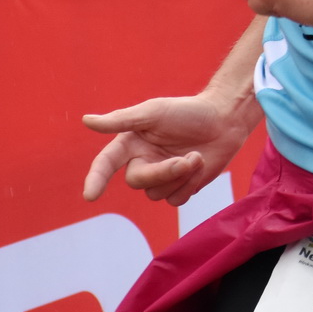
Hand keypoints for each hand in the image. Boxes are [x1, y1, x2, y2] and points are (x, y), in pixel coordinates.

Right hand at [83, 93, 259, 204]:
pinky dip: (190, 184)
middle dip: (162, 173)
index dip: (96, 179)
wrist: (225, 120)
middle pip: (137, 182)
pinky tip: (201, 164)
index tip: (91, 195)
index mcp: (131, 144)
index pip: (106, 164)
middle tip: (185, 160)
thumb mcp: (155, 111)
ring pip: (157, 194)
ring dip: (181, 177)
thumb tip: (87, 121)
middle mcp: (142, 162)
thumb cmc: (188, 111)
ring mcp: (162, 177)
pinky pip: (176, 200)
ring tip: (196, 156)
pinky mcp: (181, 187)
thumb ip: (122, 119)